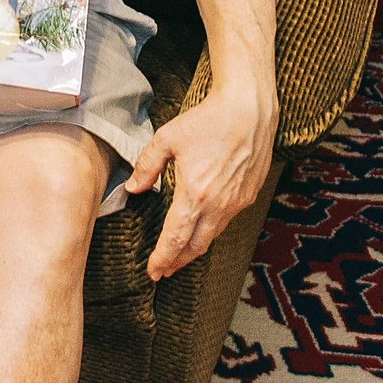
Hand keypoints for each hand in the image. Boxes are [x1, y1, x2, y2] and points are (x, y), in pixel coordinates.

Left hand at [126, 81, 276, 279]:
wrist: (249, 111)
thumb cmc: (206, 121)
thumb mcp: (167, 139)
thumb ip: (147, 167)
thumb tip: (134, 189)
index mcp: (195, 194)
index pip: (175, 238)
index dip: (162, 258)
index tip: (153, 272)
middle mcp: (218, 205)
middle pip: (196, 246)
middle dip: (178, 261)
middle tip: (164, 270)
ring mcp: (237, 202)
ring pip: (213, 235)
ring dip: (195, 248)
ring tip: (180, 254)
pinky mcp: (248, 195)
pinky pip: (226, 220)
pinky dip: (211, 230)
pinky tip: (202, 227)